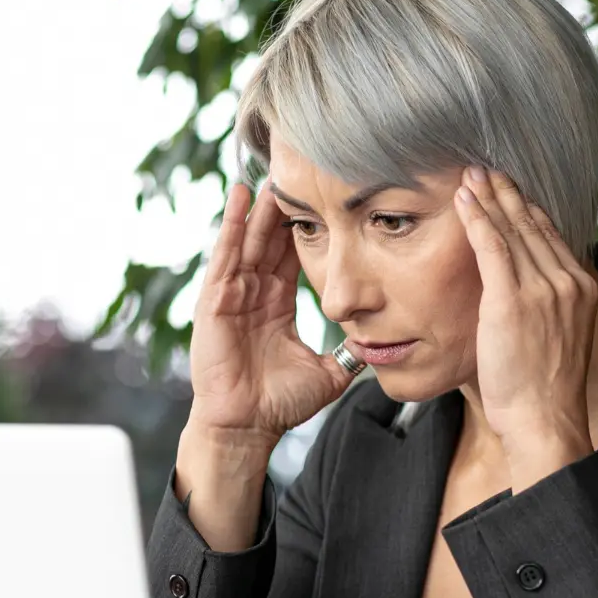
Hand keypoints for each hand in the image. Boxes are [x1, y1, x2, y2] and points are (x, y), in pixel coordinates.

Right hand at [185, 182, 360, 454]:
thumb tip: (384, 343)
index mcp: (277, 304)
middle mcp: (254, 293)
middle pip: (270, 239)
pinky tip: (239, 196)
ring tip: (271, 173)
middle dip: (283, 207)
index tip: (324, 196)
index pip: (293, 254)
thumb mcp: (328, 370)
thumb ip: (351, 353)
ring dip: (259, 208)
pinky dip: (232, 225)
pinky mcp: (214, 301)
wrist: (248, 427)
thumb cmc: (280, 402)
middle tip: (299, 169)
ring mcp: (231, 295)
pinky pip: (225, 256)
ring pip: (249, 241)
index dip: (307, 226)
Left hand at [453, 167, 597, 464]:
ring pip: (511, 230)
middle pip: (532, 225)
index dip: (527, 209)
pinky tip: (464, 200)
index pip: (550, 236)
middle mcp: (566, 282)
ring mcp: (542, 290)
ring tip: (470, 176)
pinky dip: (477, 219)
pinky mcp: (512, 301)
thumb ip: (547, 309)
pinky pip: (492, 248)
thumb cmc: (544, 391)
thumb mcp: (558, 340)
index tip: (510, 190)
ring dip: (489, 198)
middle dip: (506, 194)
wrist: (546, 421)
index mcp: (580, 289)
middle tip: (486, 169)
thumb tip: (525, 297)